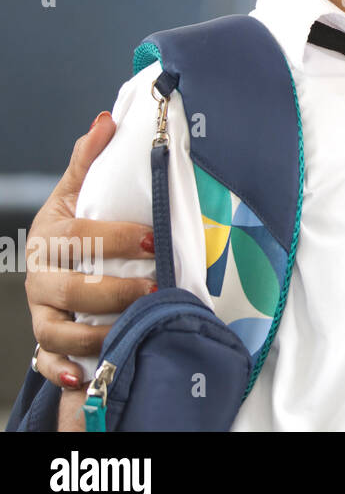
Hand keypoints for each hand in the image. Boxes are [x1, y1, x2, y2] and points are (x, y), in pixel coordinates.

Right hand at [25, 112, 154, 386]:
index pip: (77, 237)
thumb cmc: (74, 227)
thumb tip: (107, 119)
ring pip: (58, 327)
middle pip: (69, 288)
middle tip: (154, 287)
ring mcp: (42, 311)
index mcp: (50, 236)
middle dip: (112, 290)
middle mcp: (41, 276)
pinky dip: (63, 369)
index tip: (150, 238)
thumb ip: (89, 159)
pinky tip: (85, 374)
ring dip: (95, 331)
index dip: (113, 238)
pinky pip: (48, 360)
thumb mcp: (77, 192)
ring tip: (133, 328)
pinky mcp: (47, 341)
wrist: (56, 264)